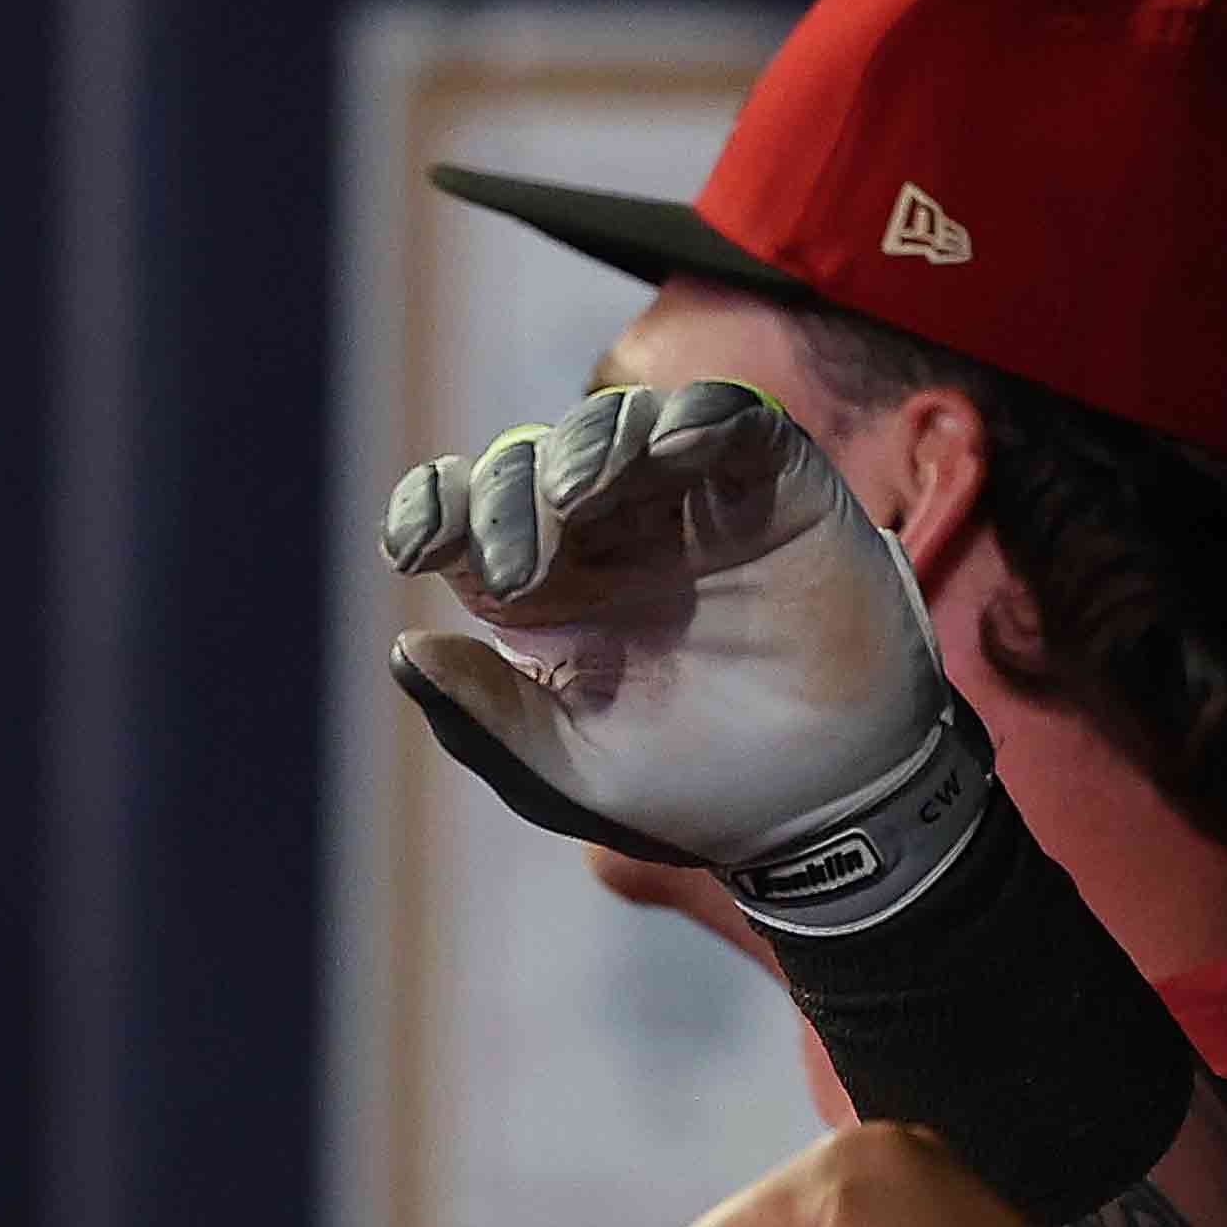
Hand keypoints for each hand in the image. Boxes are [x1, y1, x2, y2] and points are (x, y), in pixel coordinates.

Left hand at [381, 381, 985, 933]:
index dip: (433, 508)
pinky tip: (668, 449)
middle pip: (533, 463)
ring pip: (622, 425)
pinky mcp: (775, 486)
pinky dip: (698, 416)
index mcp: (547, 593)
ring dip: (587, 445)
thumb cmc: (691, 791)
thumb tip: (405, 648)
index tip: (416, 545)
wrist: (821, 809)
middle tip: (519, 566)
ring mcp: (691, 504)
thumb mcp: (566, 768)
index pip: (470, 518)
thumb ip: (485, 712)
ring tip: (576, 498)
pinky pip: (733, 419)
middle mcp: (609, 536)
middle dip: (509, 494)